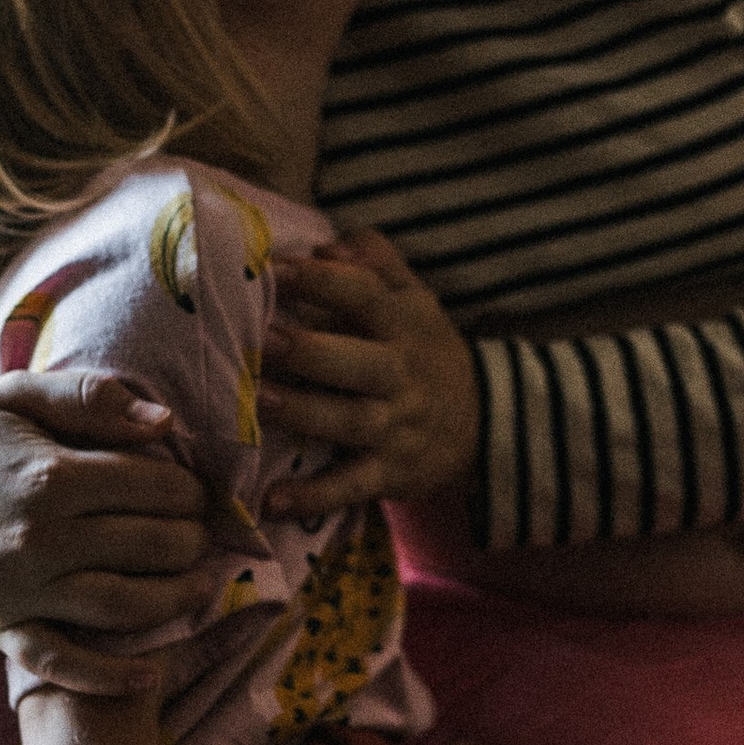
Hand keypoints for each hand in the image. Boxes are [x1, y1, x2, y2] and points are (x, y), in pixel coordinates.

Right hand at [0, 369, 210, 690]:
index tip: (199, 494)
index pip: (154, 488)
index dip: (192, 492)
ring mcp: (19, 591)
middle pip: (150, 548)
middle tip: (205, 539)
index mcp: (48, 475)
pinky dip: (110, 676)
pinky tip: (150, 672)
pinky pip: (62, 664)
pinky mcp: (0, 629)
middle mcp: (38, 538)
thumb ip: (91, 397)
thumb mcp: (17, 397)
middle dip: (194, 543)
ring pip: (124, 607)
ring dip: (178, 601)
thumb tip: (166, 424)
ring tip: (202, 588)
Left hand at [260, 232, 479, 521]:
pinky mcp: (389, 473)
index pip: (366, 296)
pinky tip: (270, 500)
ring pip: (349, 421)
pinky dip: (312, 496)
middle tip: (263, 340)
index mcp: (402, 324)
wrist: (484, 423)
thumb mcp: (414, 298)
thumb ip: (377, 260)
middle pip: (358, 362)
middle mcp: (400, 374)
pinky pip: (349, 486)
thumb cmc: (423, 349)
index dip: (324, 280)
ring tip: (259, 404)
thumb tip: (328, 244)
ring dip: (304, 414)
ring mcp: (395, 427)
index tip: (277, 269)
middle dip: (311, 351)